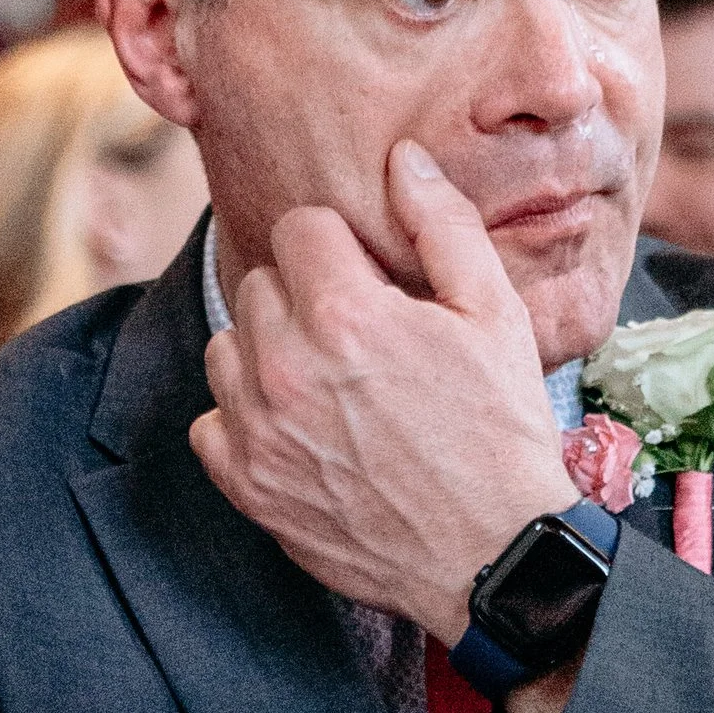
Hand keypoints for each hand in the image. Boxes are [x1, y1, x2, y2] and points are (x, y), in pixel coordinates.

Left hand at [192, 139, 578, 644]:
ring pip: (228, 347)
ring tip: (330, 380)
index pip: (299, 228)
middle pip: (262, 284)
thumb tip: (402, 158)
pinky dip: (245, 421)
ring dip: (269, 352)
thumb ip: (442, 223)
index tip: (373, 280)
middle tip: (362, 336)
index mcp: (345, 313)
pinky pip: (211, 422)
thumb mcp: (494, 313)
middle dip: (307, 296)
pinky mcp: (248, 486)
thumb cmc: (502, 431)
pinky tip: (300, 429)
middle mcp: (286, 367)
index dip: (343, 248)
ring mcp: (259, 431)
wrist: (495, 555)